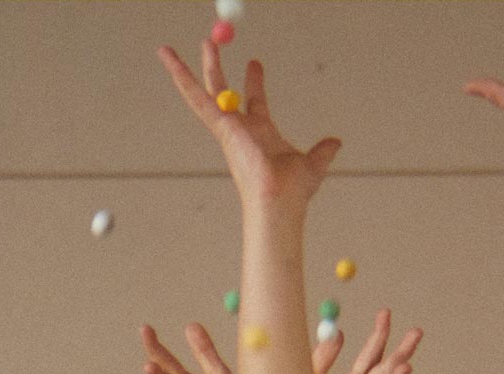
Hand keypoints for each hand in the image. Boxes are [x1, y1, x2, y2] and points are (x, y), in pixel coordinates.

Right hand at [158, 40, 340, 211]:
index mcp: (260, 134)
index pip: (255, 102)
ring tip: (168, 49)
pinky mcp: (221, 127)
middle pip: (222, 92)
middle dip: (216, 68)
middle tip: (210, 44)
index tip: (254, 62)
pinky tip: (169, 60)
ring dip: (186, 70)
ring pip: (201, 93)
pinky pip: (197, 98)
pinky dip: (181, 78)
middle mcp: (240, 130)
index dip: (255, 82)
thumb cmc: (292, 191)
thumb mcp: (314, 163)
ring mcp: (227, 128)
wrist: (280, 200)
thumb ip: (322, 151)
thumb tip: (335, 143)